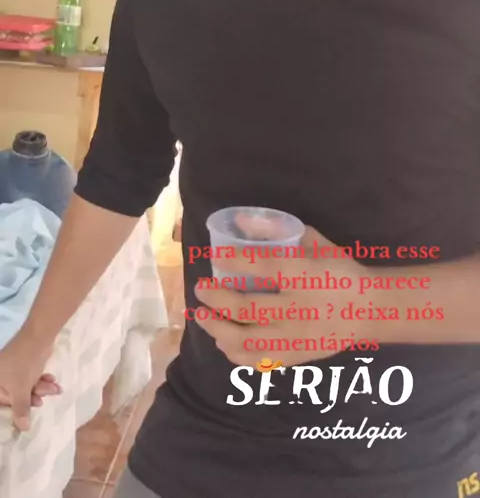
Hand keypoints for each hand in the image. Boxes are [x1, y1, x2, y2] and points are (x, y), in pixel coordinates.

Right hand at [0, 334, 61, 430]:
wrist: (38, 337)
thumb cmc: (23, 365)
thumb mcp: (21, 390)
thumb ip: (21, 410)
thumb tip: (23, 429)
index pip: (2, 403)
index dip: (15, 411)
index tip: (26, 418)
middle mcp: (1, 376)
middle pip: (15, 396)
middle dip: (33, 397)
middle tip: (43, 400)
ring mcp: (13, 370)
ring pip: (26, 386)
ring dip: (41, 389)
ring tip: (55, 389)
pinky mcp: (24, 364)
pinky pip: (31, 377)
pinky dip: (42, 380)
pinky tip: (53, 380)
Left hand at [193, 227, 373, 367]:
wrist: (370, 310)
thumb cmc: (339, 271)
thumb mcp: (315, 243)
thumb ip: (277, 232)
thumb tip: (240, 221)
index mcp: (304, 276)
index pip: (263, 268)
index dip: (234, 262)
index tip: (215, 258)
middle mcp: (297, 310)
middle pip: (246, 309)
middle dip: (216, 299)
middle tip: (200, 289)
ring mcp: (295, 338)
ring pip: (246, 341)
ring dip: (217, 329)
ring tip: (202, 316)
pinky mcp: (296, 357)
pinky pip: (259, 360)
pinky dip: (235, 353)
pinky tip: (224, 341)